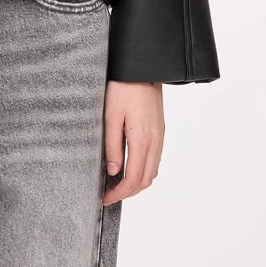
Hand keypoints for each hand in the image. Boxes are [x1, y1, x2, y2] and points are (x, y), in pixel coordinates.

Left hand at [101, 79, 163, 204]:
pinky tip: (130, 166)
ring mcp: (160, 136)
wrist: (143, 68)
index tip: (105, 198)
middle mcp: (155, 141)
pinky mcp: (159, 130)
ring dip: (137, 182)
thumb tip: (114, 172)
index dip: (120, 193)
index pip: (134, 179)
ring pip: (152, 171)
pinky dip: (144, 170)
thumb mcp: (111, 115)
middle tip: (109, 194)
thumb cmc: (123, 88)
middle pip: (146, 180)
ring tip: (117, 183)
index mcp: (142, 140)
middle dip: (128, 192)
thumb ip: (113, 145)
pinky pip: (155, 158)